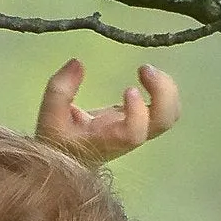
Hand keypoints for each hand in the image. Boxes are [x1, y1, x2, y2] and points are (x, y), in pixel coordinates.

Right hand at [31, 59, 180, 164]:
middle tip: (144, 68)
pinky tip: (148, 77)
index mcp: (108, 140)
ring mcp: (139, 129)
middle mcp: (129, 137)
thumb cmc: (59, 138)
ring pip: (170, 115)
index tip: (128, 88)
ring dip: (167, 89)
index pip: (134, 133)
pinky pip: (166, 109)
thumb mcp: (50, 115)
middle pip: (163, 122)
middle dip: (163, 92)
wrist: (70, 157)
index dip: (138, 112)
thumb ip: (60, 89)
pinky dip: (165, 90)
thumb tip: (78, 63)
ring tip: (146, 70)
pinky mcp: (142, 120)